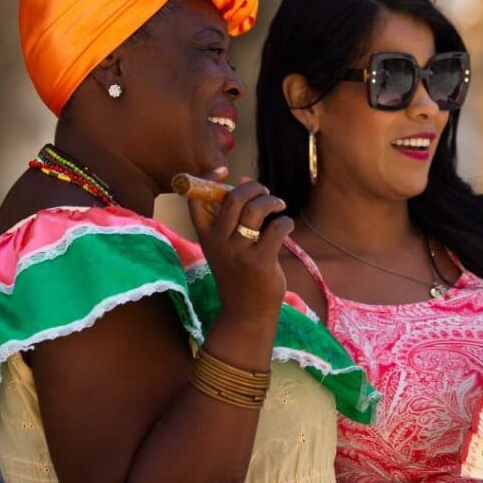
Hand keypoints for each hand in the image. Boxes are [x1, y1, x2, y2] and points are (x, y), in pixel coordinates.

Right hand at [188, 171, 293, 319]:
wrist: (246, 312)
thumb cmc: (238, 273)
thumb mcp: (227, 245)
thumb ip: (234, 214)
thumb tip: (245, 180)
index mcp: (206, 236)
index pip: (196, 201)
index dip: (207, 179)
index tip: (224, 170)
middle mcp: (219, 242)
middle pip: (234, 199)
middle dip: (254, 188)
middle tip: (265, 193)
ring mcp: (239, 252)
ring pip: (256, 210)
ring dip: (272, 201)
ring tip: (279, 206)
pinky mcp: (260, 261)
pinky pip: (277, 228)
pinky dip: (285, 222)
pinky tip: (286, 226)